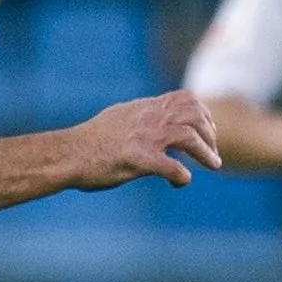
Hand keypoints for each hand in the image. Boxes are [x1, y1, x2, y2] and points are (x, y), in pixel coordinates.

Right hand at [70, 90, 221, 191]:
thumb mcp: (118, 118)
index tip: (208, 130)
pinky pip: (172, 167)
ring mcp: (144, 138)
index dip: (204, 113)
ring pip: (189, 137)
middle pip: (194, 115)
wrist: (67, 154)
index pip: (185, 99)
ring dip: (206, 153)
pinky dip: (182, 176)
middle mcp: (148, 118)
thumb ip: (139, 116)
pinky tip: (180, 182)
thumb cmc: (88, 142)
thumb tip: (149, 117)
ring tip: (214, 165)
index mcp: (144, 108)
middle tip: (213, 153)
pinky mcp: (138, 159)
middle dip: (210, 134)